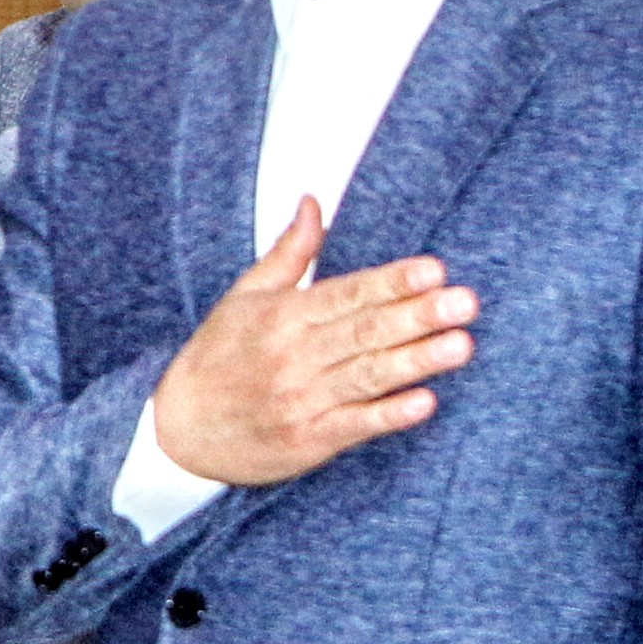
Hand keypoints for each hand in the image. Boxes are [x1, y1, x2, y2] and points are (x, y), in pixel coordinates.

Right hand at [145, 198, 478, 487]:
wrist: (177, 432)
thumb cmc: (216, 358)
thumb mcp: (243, 297)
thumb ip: (288, 252)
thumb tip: (313, 202)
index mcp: (281, 316)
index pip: (346, 294)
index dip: (390, 283)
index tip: (432, 270)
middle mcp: (292, 356)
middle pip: (364, 332)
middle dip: (416, 316)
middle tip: (465, 301)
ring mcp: (301, 400)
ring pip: (367, 376)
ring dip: (416, 361)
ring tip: (460, 344)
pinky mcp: (308, 441)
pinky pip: (355, 425)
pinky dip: (388, 415)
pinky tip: (424, 402)